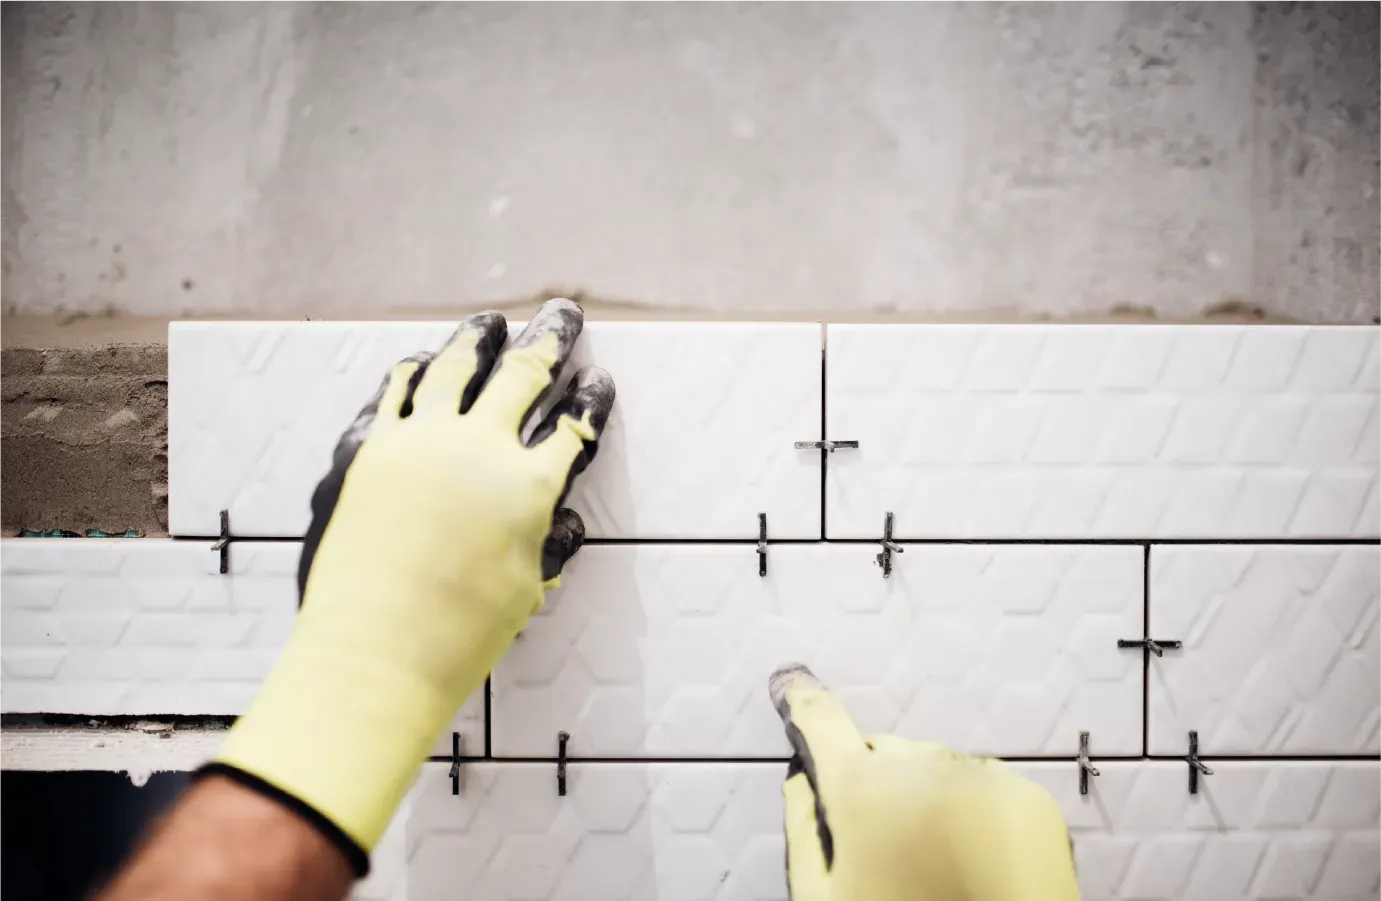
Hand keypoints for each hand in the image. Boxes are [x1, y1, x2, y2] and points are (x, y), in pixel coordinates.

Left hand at [204, 299, 614, 874]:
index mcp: (527, 485)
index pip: (572, 427)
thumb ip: (544, 542)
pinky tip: (421, 362)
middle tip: (562, 318)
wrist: (373, 652)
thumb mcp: (524, 590)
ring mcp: (416, 440)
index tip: (597, 382)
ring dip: (476, 339)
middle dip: (548, 342)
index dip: (590, 402)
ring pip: (452, 368)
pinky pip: (393, 392)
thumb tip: (559, 521)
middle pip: (519, 376)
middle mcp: (476, 447)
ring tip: (490, 322)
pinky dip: (413, 371)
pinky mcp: (366, 448)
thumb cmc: (459, 635)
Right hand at [770, 664, 1080, 900]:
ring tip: (937, 861)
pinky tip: (977, 861)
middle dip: (876, 784)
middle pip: (882, 754)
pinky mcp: (1026, 796)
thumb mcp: (825, 897)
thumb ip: (802, 830)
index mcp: (862, 789)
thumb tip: (801, 782)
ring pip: (936, 771)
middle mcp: (920, 765)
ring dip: (927, 798)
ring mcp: (979, 776)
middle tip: (886, 845)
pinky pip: (985, 789)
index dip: (803, 702)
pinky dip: (977, 813)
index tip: (797, 688)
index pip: (822, 722)